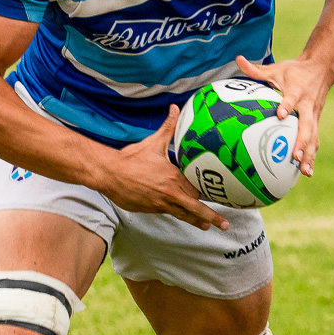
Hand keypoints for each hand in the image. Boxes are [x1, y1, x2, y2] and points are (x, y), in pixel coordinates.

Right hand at [93, 106, 228, 230]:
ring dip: (196, 221)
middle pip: (195, 208)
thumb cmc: (131, 159)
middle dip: (210, 216)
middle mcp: (169, 194)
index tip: (216, 194)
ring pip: (182, 215)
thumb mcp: (153, 143)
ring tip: (207, 226)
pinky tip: (178, 214)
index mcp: (173, 178)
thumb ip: (168, 128)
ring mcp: (159, 205)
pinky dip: (174, 213)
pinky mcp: (148, 210)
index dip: (204, 191)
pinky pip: (165, 213)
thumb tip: (175, 109)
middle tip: (224, 224)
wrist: (109, 174)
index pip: (196, 190)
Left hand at [235, 55, 333, 176]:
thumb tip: (238, 59)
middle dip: (301, 142)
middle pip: (306, 126)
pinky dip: (312, 156)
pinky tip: (307, 172)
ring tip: (305, 172)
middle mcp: (307, 105)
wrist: (322, 69)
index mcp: (297, 90)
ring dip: (309, 155)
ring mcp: (314, 116)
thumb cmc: (294, 70)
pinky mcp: (316, 122)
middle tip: (294, 156)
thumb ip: (256, 69)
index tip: (280, 115)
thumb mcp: (276, 68)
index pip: (292, 99)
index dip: (286, 106)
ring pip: (313, 137)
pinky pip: (314, 141)